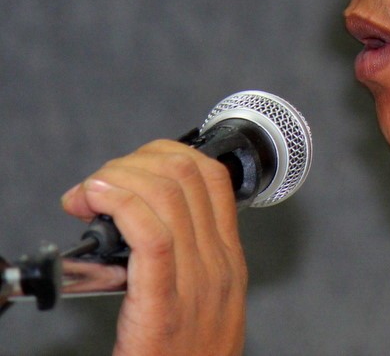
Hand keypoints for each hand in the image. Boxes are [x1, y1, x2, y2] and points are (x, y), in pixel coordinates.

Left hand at [61, 140, 246, 355]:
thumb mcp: (200, 310)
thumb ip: (186, 267)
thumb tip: (143, 226)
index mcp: (228, 262)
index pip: (212, 179)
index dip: (168, 155)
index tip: (131, 169)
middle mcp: (219, 265)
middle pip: (188, 175)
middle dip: (135, 162)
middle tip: (97, 186)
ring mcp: (198, 283)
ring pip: (167, 194)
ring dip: (118, 178)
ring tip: (86, 193)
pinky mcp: (165, 304)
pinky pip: (152, 233)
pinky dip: (120, 202)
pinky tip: (96, 201)